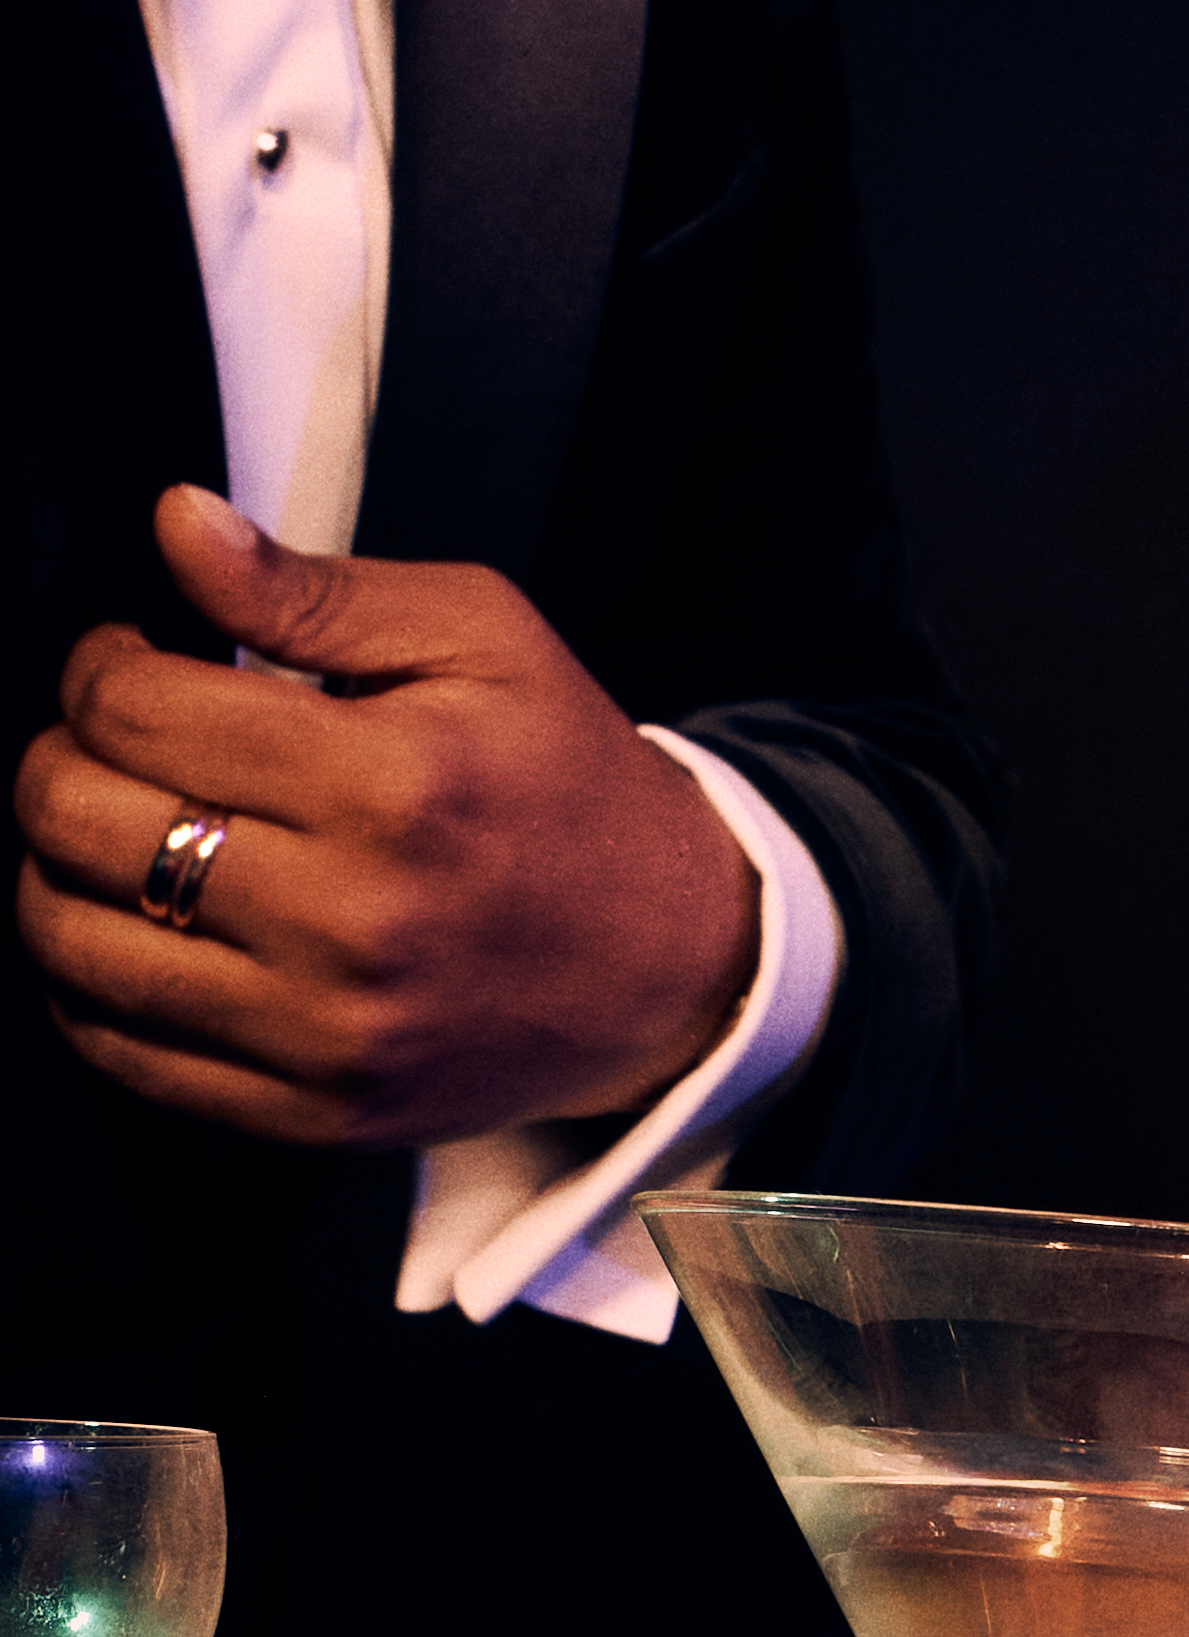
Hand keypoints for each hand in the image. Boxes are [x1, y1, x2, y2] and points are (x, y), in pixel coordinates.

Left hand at [15, 482, 757, 1142]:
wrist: (678, 961)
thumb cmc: (567, 781)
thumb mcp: (480, 639)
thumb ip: (315, 591)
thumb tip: (177, 526)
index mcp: (393, 782)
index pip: (134, 711)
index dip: (97, 667)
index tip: (126, 660)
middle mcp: (352, 918)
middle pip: (82, 824)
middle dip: (59, 759)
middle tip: (111, 742)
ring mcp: (328, 1031)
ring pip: (76, 944)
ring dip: (54, 873)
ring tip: (113, 833)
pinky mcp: (317, 1111)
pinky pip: (125, 1056)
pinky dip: (91, 987)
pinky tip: (136, 931)